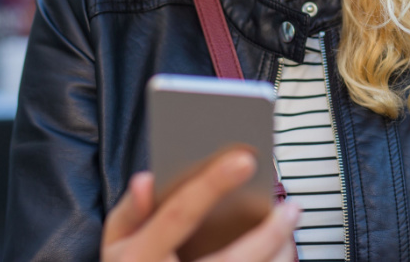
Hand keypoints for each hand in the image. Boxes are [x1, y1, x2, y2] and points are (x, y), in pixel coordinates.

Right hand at [102, 150, 300, 261]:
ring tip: (292, 223)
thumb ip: (130, 209)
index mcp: (139, 257)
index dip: (211, 185)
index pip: (179, 215)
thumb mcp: (116, 240)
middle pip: (231, 260)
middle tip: (293, 207)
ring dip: (279, 253)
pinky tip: (282, 247)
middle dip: (269, 233)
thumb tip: (148, 178)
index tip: (245, 158)